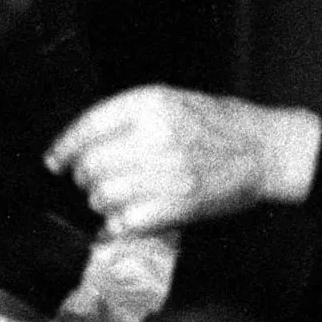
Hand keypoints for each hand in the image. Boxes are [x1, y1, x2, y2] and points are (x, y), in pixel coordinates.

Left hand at [45, 87, 321, 235]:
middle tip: (91, 178)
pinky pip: (126, 220)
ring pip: (103, 194)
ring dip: (99, 199)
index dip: (65, 147)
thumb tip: (82, 141)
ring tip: (111, 196)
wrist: (265, 150)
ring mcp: (166, 174)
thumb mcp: (173, 99)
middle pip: (91, 164)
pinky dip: (117, 222)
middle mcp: (155, 137)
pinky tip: (123, 217)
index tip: (55, 160)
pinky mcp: (177, 206)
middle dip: (84, 175)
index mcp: (151, 104)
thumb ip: (129, 115)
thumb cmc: (221, 123)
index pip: (89, 126)